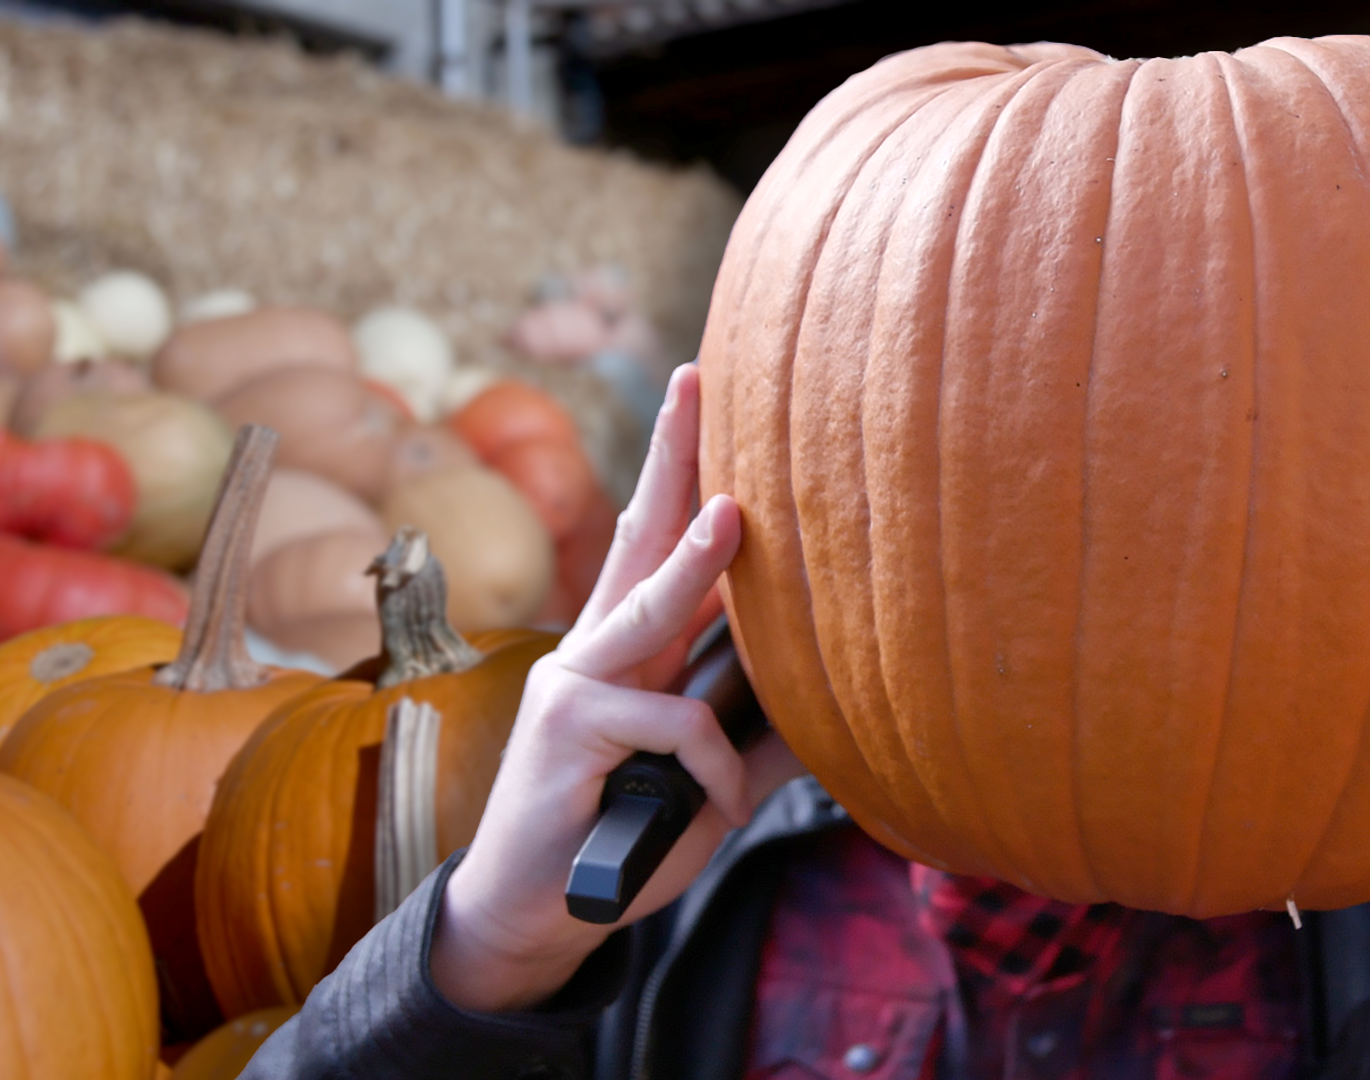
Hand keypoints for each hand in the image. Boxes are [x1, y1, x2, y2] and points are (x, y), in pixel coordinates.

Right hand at [430, 364, 804, 1012]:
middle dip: (669, 454)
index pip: (657, 542)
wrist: (535, 907)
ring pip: (646, 609)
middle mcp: (596, 648)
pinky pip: (672, 727)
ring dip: (693, 562)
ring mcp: (575, 682)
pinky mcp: (570, 730)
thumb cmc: (618, 835)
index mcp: (629, 648)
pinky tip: (713, 810)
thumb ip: (755, 744)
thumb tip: (834, 715)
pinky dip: (710, 772)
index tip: (709, 395)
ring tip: (733, 516)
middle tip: (694, 378)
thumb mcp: (702, 784)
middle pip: (637, 534)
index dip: (684, 470)